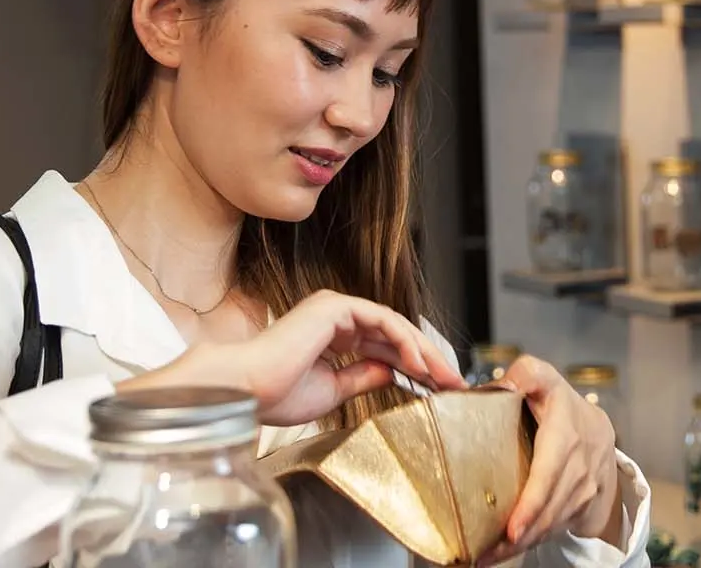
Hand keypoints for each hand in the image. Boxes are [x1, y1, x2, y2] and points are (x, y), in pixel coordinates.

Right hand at [119, 290, 466, 425]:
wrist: (247, 390)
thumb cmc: (276, 393)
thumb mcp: (333, 390)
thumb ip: (363, 377)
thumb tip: (392, 373)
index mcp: (330, 334)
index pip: (383, 347)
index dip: (413, 367)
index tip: (438, 390)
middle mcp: (334, 316)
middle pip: (393, 334)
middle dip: (427, 359)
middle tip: (454, 383)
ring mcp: (334, 308)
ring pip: (393, 324)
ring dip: (422, 350)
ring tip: (443, 377)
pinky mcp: (335, 307)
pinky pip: (382, 319)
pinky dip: (404, 340)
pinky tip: (420, 364)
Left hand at [482, 355, 623, 561]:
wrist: (600, 433)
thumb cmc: (561, 406)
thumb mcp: (545, 379)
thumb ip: (527, 373)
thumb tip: (504, 385)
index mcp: (567, 432)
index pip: (550, 472)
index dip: (532, 502)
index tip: (513, 528)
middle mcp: (580, 465)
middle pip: (548, 508)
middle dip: (518, 536)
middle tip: (483, 555)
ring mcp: (584, 489)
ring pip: (552, 523)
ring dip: (520, 545)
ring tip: (486, 558)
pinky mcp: (581, 506)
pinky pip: (554, 527)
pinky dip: (531, 541)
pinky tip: (503, 551)